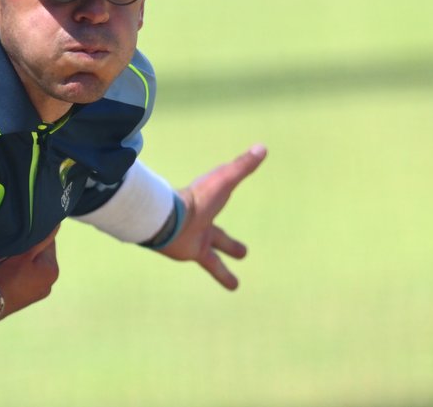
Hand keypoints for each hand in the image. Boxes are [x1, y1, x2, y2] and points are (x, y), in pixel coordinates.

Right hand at [0, 225, 59, 340]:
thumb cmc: (4, 275)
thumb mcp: (23, 251)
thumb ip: (42, 238)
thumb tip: (57, 225)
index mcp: (53, 271)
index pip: (49, 242)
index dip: (34, 235)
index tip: (19, 234)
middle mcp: (49, 284)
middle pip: (40, 255)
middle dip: (28, 248)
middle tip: (11, 246)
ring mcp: (37, 293)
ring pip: (31, 266)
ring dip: (22, 260)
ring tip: (6, 259)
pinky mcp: (24, 299)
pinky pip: (24, 277)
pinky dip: (17, 272)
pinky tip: (5, 271)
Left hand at [157, 144, 266, 289]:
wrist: (169, 218)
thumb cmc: (198, 197)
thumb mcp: (225, 179)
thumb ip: (243, 165)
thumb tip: (263, 147)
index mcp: (210, 200)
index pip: (222, 193)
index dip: (228, 187)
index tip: (230, 184)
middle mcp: (203, 220)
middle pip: (219, 232)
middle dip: (229, 241)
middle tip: (242, 252)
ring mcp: (197, 237)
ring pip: (216, 253)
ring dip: (226, 265)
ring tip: (235, 281)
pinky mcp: (194, 252)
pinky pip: (213, 267)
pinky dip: (224, 276)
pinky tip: (234, 286)